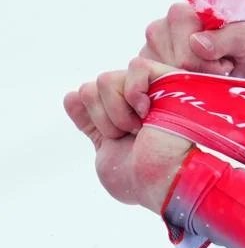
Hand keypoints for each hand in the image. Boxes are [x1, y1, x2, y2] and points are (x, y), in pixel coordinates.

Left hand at [64, 57, 194, 211]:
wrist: (167, 180)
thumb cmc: (143, 179)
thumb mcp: (106, 155)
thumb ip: (90, 126)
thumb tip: (71, 96)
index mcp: (123, 117)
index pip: (87, 97)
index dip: (93, 119)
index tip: (114, 141)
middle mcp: (136, 101)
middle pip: (90, 89)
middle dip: (104, 119)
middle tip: (131, 136)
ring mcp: (153, 89)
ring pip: (106, 80)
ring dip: (118, 112)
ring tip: (142, 129)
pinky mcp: (170, 79)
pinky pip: (137, 67)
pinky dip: (134, 91)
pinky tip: (146, 111)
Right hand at [140, 2, 244, 79]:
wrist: (243, 63)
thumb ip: (229, 37)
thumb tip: (197, 43)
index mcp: (181, 14)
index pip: (186, 54)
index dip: (207, 67)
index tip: (224, 65)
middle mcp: (160, 28)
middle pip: (171, 67)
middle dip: (196, 76)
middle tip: (216, 71)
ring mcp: (149, 50)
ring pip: (158, 78)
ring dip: (184, 84)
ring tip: (203, 75)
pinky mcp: (144, 69)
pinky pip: (148, 86)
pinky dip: (167, 92)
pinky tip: (186, 84)